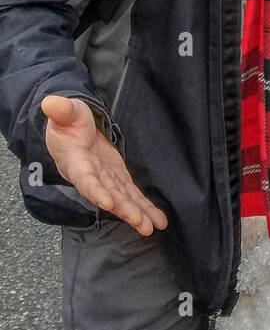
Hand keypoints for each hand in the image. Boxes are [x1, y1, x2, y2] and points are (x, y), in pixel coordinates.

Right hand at [41, 95, 167, 235]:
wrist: (74, 131)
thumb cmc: (69, 122)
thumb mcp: (66, 112)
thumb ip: (62, 110)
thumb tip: (50, 103)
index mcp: (77, 162)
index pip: (85, 178)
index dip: (96, 190)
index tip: (108, 202)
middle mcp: (92, 176)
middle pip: (108, 194)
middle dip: (123, 209)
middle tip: (139, 222)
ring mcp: (106, 179)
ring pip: (123, 199)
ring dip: (137, 213)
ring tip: (152, 227)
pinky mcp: (118, 179)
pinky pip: (132, 196)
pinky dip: (145, 208)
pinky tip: (158, 221)